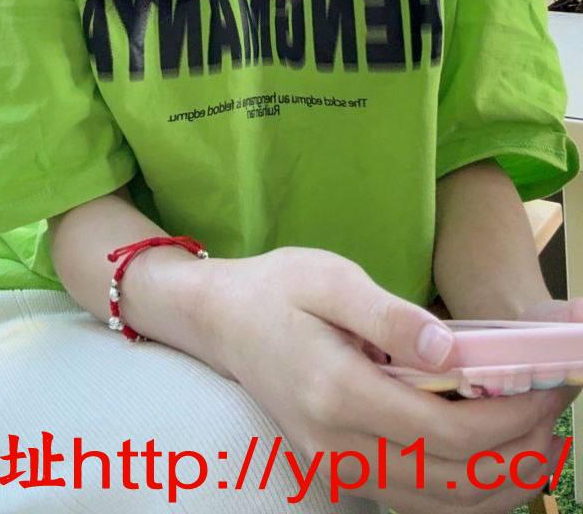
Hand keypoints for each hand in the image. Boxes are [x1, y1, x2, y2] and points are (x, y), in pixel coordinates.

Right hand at [203, 247, 571, 513]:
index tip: (548, 385)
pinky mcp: (339, 476)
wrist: (220, 322)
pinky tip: (493, 458)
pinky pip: (418, 503)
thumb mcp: (330, 277)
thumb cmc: (277, 290)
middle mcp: (339, 448)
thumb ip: (390, 316)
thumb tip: (453, 348)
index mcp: (339, 394)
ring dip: (501, 479)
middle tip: (556, 408)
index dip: (510, 417)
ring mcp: (337, 471)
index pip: (449, 431)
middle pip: (455, 481)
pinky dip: (467, 492)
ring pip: (441, 506)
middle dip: (520, 451)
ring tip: (538, 433)